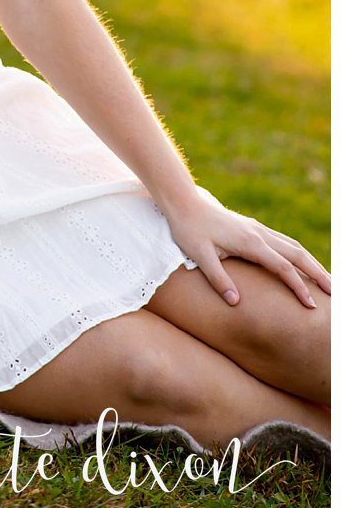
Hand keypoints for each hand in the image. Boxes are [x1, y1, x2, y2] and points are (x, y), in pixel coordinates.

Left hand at [163, 186, 332, 308]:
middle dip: (318, 274)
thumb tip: (236, 303)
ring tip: (326, 281)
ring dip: (312, 263)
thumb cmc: (188, 229)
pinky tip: (302, 263)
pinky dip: (299, 254)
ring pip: (294, 246)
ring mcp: (258, 229)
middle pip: (298, 255)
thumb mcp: (199, 255)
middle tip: (334, 293)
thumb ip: (218, 278)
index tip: (311, 305)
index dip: (298, 286)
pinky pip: (284, 241)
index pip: (283, 268)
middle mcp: (259, 234)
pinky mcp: (253, 227)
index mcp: (250, 242)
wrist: (182, 201)